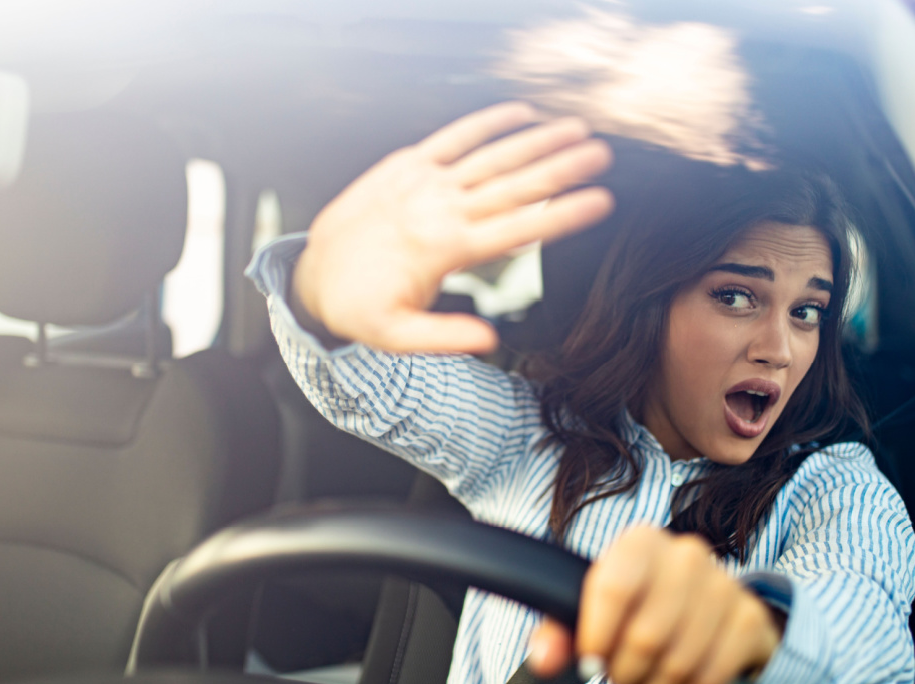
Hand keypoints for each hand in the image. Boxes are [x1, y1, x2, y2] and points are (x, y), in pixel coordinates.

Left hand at [294, 102, 613, 353]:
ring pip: (491, 156)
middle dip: (563, 168)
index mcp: (445, 249)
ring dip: (537, 141)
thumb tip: (490, 339)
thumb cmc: (358, 307)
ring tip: (575, 130)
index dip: (564, 214)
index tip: (601, 202)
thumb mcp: (397, 335)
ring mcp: (424, 182)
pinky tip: (520, 113)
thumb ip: (445, 335)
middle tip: (602, 155)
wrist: (312, 273)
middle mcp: (439, 209)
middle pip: (514, 184)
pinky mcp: (408, 164)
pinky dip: (487, 123)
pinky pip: (454, 138)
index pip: (518, 227)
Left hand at [528, 527, 781, 683]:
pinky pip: (711, 678)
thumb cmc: (635, 608)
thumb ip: (559, 631)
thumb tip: (544, 659)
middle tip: (621, 678)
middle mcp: (687, 554)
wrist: (703, 608)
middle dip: (626, 672)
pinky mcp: (750, 619)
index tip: (592, 662)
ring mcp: (725, 585)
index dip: (597, 636)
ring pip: (679, 663)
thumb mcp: (594, 611)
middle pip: (646, 636)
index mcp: (641, 543)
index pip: (612, 589)